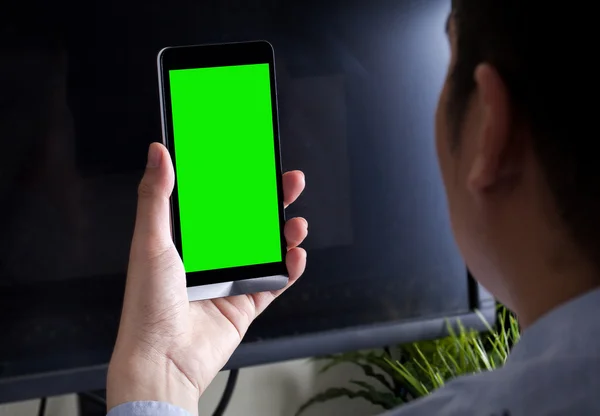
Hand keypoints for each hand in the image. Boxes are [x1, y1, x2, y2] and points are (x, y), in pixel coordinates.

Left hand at [107, 143, 306, 414]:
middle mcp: (210, 259)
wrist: (162, 360)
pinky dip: (291, 269)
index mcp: (186, 241)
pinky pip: (276, 283)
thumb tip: (157, 152)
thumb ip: (156, 196)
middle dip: (272, 202)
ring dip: (285, 233)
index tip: (254, 163)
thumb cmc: (147, 305)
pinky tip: (296, 255)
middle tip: (290, 183)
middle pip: (249, 223)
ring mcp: (230, 282)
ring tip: (296, 224)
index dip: (238, 182)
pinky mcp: (245, 305)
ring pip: (267, 250)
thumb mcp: (149, 241)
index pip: (218, 202)